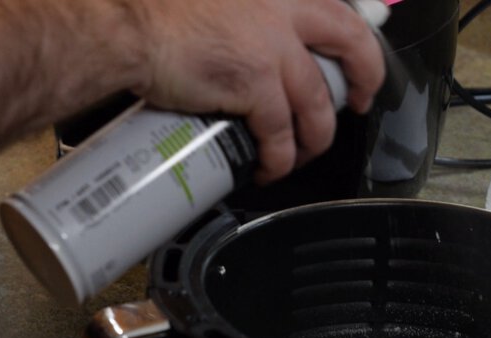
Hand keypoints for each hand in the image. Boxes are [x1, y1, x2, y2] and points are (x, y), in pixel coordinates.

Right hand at [124, 0, 385, 184]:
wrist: (127, 26)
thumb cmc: (156, 10)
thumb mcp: (216, 1)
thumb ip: (243, 15)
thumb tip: (251, 42)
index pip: (336, 12)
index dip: (355, 42)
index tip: (356, 61)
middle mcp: (282, 12)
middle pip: (350, 46)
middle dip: (363, 81)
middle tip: (358, 105)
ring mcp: (272, 49)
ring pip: (317, 105)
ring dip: (314, 138)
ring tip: (299, 154)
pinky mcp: (254, 86)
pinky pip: (281, 134)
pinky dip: (279, 158)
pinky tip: (268, 167)